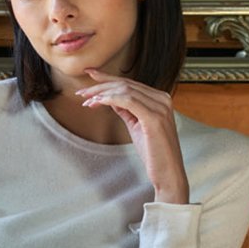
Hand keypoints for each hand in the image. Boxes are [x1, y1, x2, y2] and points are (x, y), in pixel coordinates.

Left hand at [76, 69, 188, 204]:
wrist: (168, 173)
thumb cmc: (154, 153)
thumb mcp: (137, 127)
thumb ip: (127, 111)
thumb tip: (112, 100)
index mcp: (159, 99)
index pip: (130, 84)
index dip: (107, 78)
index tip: (90, 74)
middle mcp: (162, 99)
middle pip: (126, 84)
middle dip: (100, 85)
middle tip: (81, 92)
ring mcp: (160, 107)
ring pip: (125, 91)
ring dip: (101, 94)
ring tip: (85, 101)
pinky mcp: (154, 118)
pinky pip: (128, 101)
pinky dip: (110, 99)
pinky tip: (96, 103)